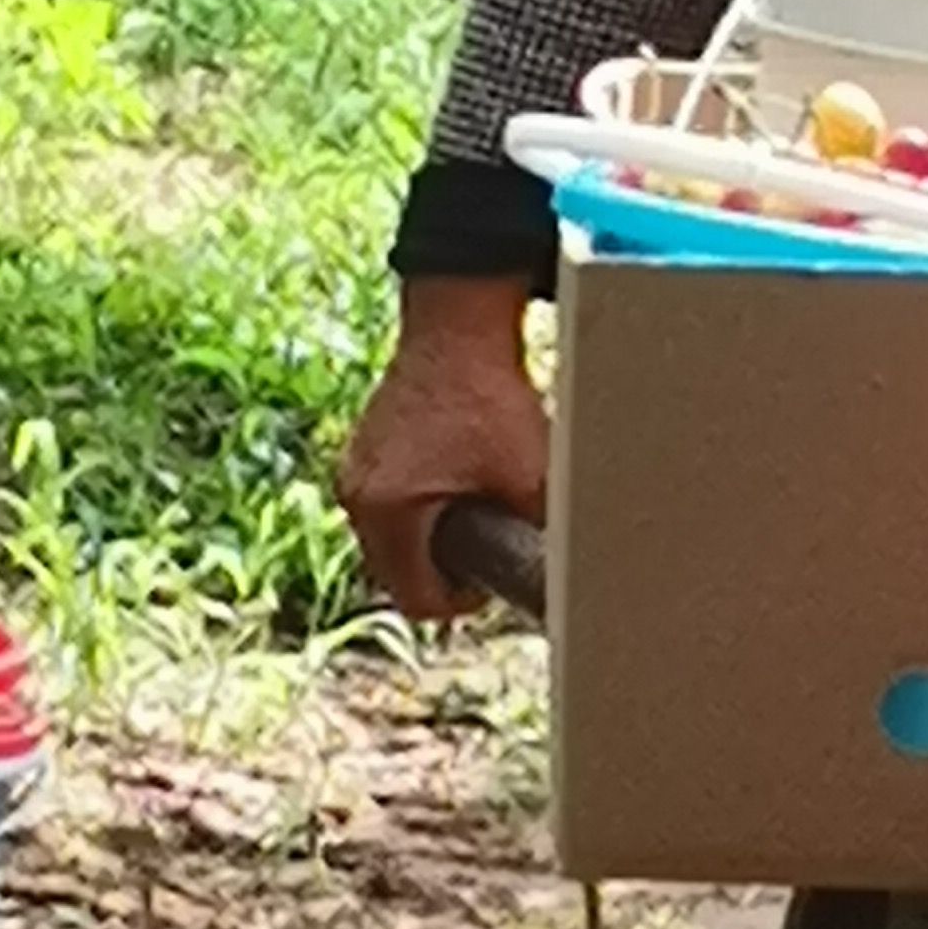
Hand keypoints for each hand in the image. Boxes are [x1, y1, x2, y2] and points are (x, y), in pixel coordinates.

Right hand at [339, 277, 547, 618]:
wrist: (461, 325)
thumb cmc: (491, 396)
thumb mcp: (530, 475)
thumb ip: (542, 533)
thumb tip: (571, 575)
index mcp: (387, 512)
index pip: (416, 600)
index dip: (463, 603)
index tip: (494, 580)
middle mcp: (357, 496)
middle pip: (400, 572)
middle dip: (446, 568)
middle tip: (493, 542)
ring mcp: (356, 469)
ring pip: (395, 538)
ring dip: (433, 536)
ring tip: (478, 508)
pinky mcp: (366, 448)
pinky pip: (391, 502)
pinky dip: (421, 505)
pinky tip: (460, 480)